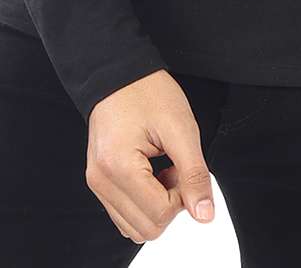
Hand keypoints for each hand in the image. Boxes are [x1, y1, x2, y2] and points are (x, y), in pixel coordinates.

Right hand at [85, 69, 215, 242]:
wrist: (119, 71)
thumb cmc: (147, 91)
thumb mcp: (181, 128)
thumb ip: (194, 174)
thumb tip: (204, 214)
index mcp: (118, 166)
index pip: (159, 215)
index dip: (182, 197)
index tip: (183, 168)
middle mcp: (100, 180)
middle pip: (146, 229)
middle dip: (169, 205)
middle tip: (175, 169)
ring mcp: (97, 182)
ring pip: (134, 228)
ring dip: (156, 207)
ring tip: (163, 169)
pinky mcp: (99, 181)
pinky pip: (124, 214)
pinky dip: (144, 203)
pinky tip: (151, 174)